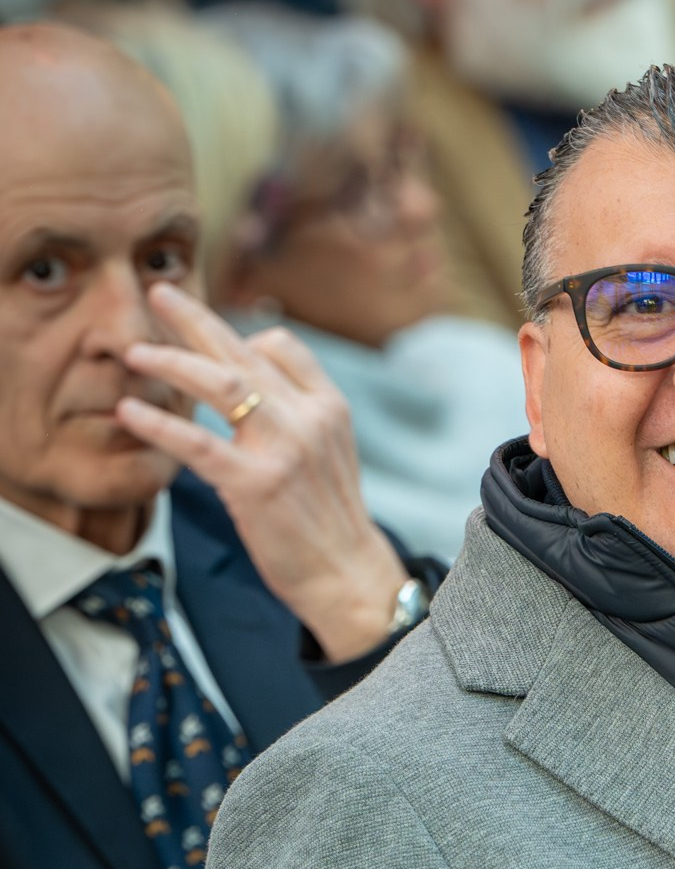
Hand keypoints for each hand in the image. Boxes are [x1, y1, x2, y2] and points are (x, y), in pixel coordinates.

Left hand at [116, 284, 407, 662]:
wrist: (349, 577)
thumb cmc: (331, 522)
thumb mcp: (332, 454)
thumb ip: (300, 415)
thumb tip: (258, 383)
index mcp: (329, 407)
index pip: (282, 346)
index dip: (240, 333)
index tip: (204, 333)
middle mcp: (309, 418)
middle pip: (243, 351)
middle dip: (195, 319)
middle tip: (159, 291)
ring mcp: (284, 450)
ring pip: (220, 383)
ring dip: (172, 361)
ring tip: (135, 353)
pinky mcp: (257, 485)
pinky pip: (199, 444)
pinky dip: (160, 424)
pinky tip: (130, 413)